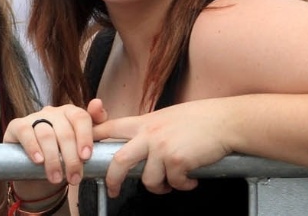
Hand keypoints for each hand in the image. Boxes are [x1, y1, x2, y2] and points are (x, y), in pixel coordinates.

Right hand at [3, 100, 104, 199]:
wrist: (35, 170)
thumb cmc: (62, 155)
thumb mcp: (81, 146)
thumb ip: (95, 126)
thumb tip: (98, 103)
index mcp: (71, 113)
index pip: (81, 118)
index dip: (85, 137)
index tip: (86, 157)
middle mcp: (53, 112)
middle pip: (65, 132)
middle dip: (71, 159)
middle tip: (74, 178)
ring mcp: (34, 117)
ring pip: (46, 135)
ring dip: (53, 160)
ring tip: (57, 178)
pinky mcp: (17, 126)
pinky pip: (25, 133)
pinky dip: (33, 148)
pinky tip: (38, 161)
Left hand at [93, 101, 230, 197]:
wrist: (225, 121)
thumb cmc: (201, 119)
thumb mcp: (168, 118)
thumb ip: (151, 131)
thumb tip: (142, 149)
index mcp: (145, 122)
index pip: (110, 127)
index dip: (92, 138)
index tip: (82, 150)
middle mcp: (150, 134)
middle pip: (118, 161)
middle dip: (112, 181)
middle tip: (114, 190)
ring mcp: (162, 147)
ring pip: (147, 180)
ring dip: (161, 186)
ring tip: (173, 182)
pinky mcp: (177, 161)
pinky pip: (173, 184)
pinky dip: (183, 185)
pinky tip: (193, 178)